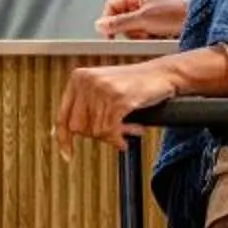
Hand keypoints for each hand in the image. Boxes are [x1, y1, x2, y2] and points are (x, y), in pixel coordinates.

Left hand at [53, 57, 180, 159]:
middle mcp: (86, 81)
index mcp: (78, 78)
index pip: (63, 116)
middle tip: (115, 134)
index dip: (64, 139)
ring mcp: (101, 89)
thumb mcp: (103, 91)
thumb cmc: (136, 83)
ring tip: (129, 128)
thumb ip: (85, 109)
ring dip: (116, 135)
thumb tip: (65, 134)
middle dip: (98, 136)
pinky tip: (135, 129)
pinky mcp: (117, 98)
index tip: (67, 154)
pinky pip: (111, 130)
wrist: (163, 74)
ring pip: (97, 132)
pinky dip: (122, 136)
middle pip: (79, 128)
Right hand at [95, 0, 188, 40]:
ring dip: (139, 35)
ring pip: (131, 29)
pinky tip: (156, 36)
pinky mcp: (155, 25)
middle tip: (139, 32)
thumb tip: (100, 25)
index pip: (112, 6)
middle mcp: (142, 1)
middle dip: (129, 30)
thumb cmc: (176, 14)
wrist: (197, 23)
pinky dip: (147, 38)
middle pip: (120, 19)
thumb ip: (119, 22)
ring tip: (151, 33)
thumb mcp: (143, 19)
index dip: (108, 21)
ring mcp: (149, 13)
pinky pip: (142, 34)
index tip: (110, 35)